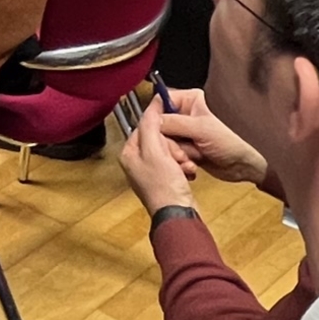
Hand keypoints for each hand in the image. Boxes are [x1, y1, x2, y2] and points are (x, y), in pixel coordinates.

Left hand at [118, 98, 197, 214]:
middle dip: (174, 146)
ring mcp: (151, 173)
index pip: (144, 127)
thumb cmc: (164, 186)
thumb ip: (151, 125)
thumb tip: (151, 105)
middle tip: (178, 156)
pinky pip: (176, 164)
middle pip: (159, 139)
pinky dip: (185, 166)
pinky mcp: (165, 181)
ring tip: (185, 166)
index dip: (161, 129)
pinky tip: (188, 173)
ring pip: (170, 151)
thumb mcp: (155, 150)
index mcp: (129, 154)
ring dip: (181, 156)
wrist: (179, 214)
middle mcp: (137, 162)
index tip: (173, 130)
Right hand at [157, 89, 267, 186]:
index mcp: (191, 100)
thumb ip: (174, 122)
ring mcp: (188, 132)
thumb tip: (152, 121)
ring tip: (190, 159)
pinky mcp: (189, 148)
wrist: (246, 165)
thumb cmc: (232, 141)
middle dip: (169, 140)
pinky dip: (180, 160)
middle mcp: (187, 114)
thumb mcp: (201, 129)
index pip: (162, 101)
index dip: (156, 116)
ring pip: (167, 140)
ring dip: (176, 152)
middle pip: (162, 123)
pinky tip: (191, 165)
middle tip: (179, 150)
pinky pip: (175, 153)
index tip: (154, 130)